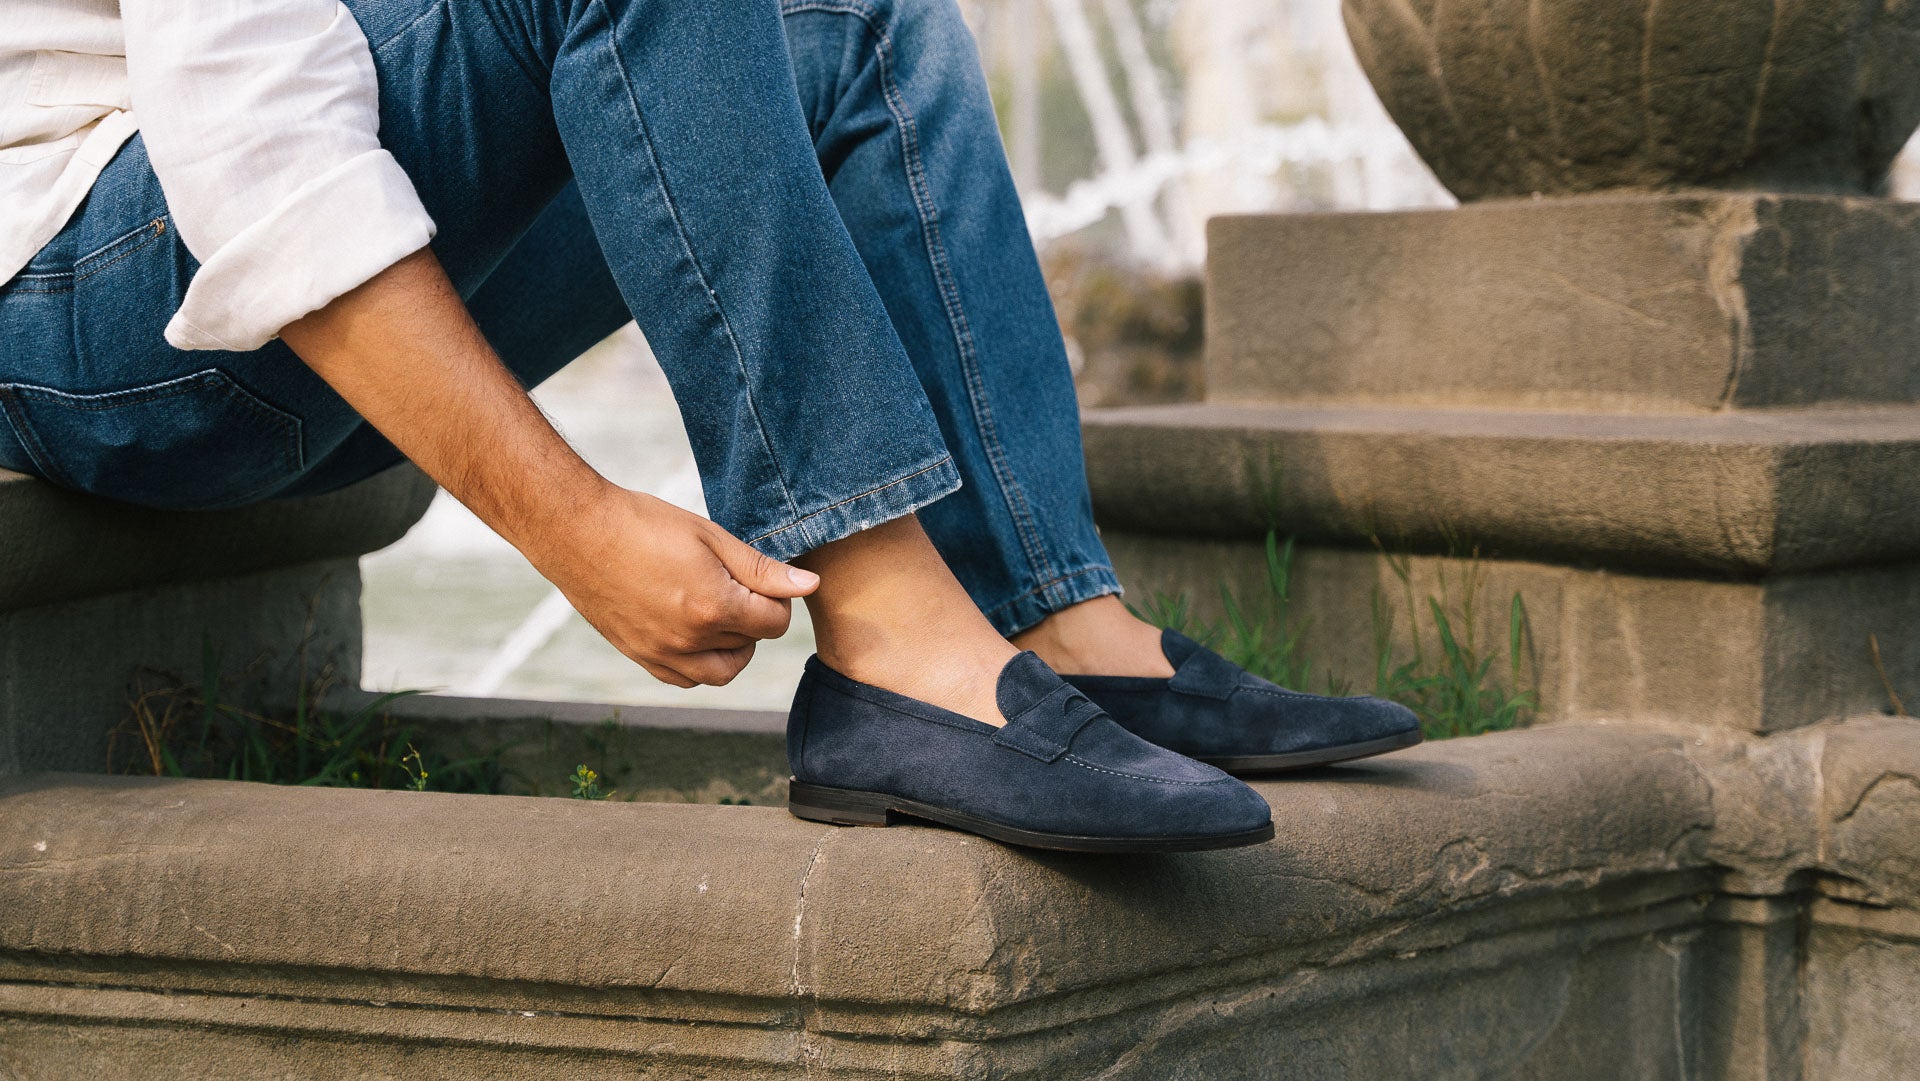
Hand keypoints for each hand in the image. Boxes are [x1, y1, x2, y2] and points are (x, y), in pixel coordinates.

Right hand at [531, 484, 819, 686]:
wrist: (577, 532)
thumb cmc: (644, 524)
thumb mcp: (711, 537)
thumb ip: (762, 569)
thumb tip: (809, 585)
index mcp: (714, 607)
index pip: (775, 622)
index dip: (778, 599)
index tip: (763, 579)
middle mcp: (690, 640)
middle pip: (751, 643)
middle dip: (754, 617)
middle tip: (737, 585)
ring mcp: (662, 654)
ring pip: (722, 671)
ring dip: (734, 648)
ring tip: (721, 612)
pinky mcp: (640, 656)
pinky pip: (685, 678)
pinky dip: (700, 663)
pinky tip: (694, 631)